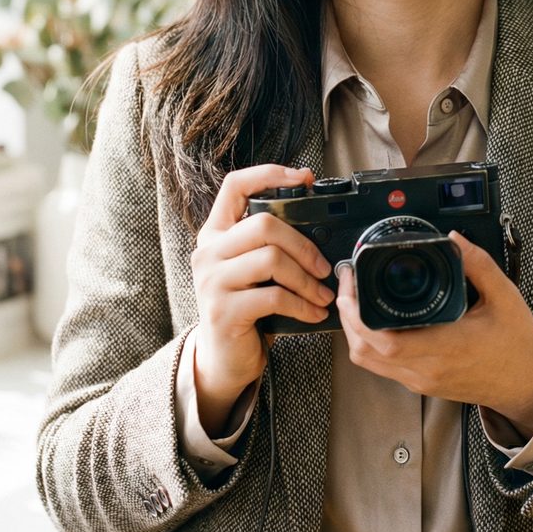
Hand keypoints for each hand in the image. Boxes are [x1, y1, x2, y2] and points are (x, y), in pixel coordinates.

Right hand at [190, 164, 333, 432]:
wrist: (224, 357)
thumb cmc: (247, 306)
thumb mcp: (253, 269)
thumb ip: (269, 244)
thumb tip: (319, 220)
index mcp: (215, 234)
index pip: (234, 185)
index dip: (269, 174)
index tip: (303, 178)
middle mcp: (207, 252)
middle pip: (263, 224)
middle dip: (304, 245)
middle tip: (325, 268)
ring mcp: (212, 281)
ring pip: (271, 259)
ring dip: (307, 279)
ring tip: (323, 294)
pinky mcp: (223, 310)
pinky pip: (274, 296)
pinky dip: (302, 304)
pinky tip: (314, 312)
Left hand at [335, 231, 532, 435]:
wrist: (526, 384)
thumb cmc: (517, 345)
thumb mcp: (505, 296)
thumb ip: (478, 264)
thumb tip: (454, 239)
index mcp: (445, 348)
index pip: (386, 341)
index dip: (358, 315)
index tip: (352, 286)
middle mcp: (427, 369)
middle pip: (365, 351)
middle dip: (347, 317)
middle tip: (349, 284)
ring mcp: (421, 380)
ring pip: (368, 362)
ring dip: (355, 332)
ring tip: (355, 300)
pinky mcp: (421, 384)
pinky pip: (382, 366)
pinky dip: (369, 343)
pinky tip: (374, 320)